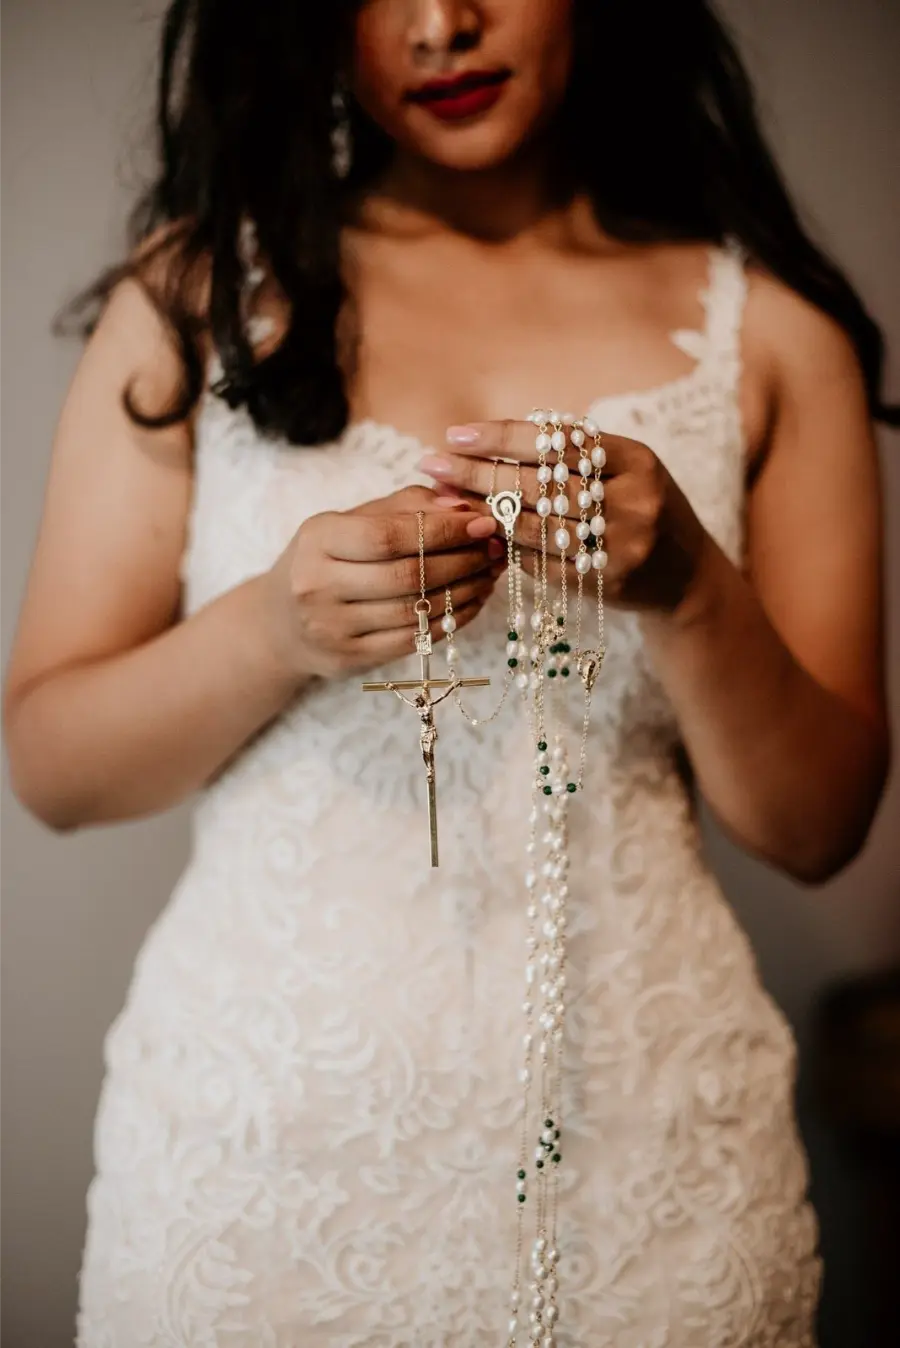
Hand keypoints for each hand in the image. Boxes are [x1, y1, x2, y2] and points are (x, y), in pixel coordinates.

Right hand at [258, 485, 500, 679]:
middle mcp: (318, 585)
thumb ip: (404, 507)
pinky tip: (472, 601)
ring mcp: (332, 628)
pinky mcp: (349, 659)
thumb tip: (462, 505)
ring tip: (490, 573)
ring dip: (465, 591)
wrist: (281, 622)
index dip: (442, 530)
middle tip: (494, 549)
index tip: (482, 523)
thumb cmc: (327, 560)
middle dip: (462, 561)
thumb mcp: (351, 522)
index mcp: (318, 539)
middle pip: (406, 576)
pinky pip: (414, 640)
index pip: (389, 536)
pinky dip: (452, 620)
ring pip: (415, 611)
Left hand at [418, 420, 710, 613]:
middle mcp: (634, 500)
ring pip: (534, 525)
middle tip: (433, 465)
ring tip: (444, 499)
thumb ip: (571, 456)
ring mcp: (622, 544)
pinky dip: (505, 546)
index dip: (502, 436)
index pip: (557, 440)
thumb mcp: (624, 471)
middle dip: (478, 473)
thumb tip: (487, 441)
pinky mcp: (605, 581)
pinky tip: (476, 533)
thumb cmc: (639, 510)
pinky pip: (541, 562)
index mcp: (637, 459)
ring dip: (481, 511)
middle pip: (539, 483)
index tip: (456, 434)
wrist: (686, 577)